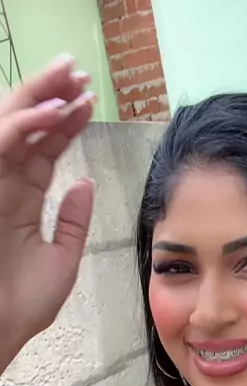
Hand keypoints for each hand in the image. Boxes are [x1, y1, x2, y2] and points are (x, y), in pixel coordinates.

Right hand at [0, 56, 95, 365]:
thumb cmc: (22, 306)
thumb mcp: (61, 260)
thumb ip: (72, 222)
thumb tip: (85, 183)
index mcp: (21, 200)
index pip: (44, 150)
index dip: (66, 123)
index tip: (89, 99)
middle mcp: (3, 187)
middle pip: (26, 129)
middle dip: (49, 96)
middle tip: (76, 70)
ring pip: (10, 127)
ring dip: (37, 99)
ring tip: (67, 78)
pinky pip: (0, 147)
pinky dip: (23, 126)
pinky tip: (50, 113)